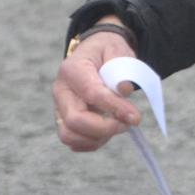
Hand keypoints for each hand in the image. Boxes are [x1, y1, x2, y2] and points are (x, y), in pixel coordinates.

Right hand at [52, 22, 141, 151]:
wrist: (94, 54)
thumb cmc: (107, 53)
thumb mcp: (118, 51)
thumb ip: (122, 68)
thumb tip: (123, 91)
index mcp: (72, 69)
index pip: (91, 93)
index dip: (114, 107)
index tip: (135, 117)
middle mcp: (61, 91)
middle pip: (75, 120)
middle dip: (105, 128)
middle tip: (128, 123)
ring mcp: (60, 108)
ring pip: (69, 135)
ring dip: (98, 137)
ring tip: (119, 125)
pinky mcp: (64, 121)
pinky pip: (73, 141)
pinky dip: (93, 142)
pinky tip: (109, 131)